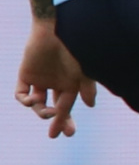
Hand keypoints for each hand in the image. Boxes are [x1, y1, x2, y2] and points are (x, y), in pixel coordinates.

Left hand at [17, 21, 93, 137]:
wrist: (55, 29)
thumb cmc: (73, 48)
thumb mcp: (84, 70)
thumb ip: (87, 88)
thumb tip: (90, 106)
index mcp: (70, 85)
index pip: (67, 108)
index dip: (66, 122)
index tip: (68, 134)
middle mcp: (55, 84)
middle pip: (53, 109)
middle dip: (55, 122)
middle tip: (54, 135)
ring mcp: (39, 80)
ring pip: (37, 104)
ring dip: (40, 111)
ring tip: (45, 110)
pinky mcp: (25, 75)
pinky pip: (21, 93)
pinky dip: (24, 101)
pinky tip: (31, 100)